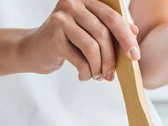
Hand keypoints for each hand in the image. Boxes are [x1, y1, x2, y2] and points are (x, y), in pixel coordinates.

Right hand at [18, 0, 139, 81]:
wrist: (33, 50)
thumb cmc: (65, 42)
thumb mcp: (89, 32)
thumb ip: (109, 30)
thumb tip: (134, 31)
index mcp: (85, 0)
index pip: (112, 17)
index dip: (126, 37)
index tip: (135, 55)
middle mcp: (72, 3)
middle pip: (103, 33)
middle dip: (112, 57)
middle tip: (112, 75)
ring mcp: (62, 19)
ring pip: (92, 47)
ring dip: (98, 67)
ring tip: (97, 76)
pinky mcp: (54, 36)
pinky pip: (79, 59)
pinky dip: (86, 72)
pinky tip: (83, 76)